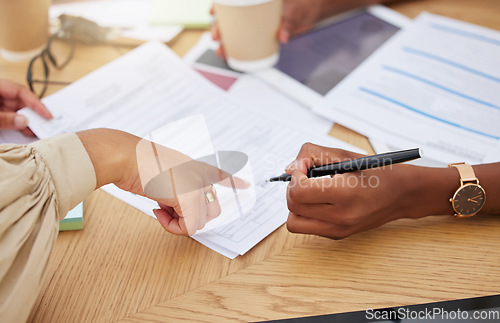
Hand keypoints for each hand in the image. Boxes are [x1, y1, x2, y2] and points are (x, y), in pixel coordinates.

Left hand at [0, 79, 51, 134]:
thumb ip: (4, 118)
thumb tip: (23, 121)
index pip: (21, 91)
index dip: (36, 103)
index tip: (47, 114)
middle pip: (20, 100)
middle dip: (33, 113)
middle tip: (46, 122)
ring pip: (16, 109)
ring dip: (27, 119)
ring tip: (36, 129)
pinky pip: (9, 114)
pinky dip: (18, 122)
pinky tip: (25, 129)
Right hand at [77, 129, 248, 235]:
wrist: (126, 156)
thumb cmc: (135, 162)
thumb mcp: (160, 173)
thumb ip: (174, 188)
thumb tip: (173, 207)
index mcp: (194, 165)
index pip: (220, 173)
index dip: (233, 181)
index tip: (246, 185)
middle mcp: (199, 175)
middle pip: (210, 209)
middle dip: (189, 216)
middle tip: (165, 208)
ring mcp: (196, 186)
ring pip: (201, 221)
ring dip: (179, 222)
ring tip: (160, 208)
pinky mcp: (190, 198)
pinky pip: (190, 227)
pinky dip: (173, 227)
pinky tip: (157, 210)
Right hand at [211, 0, 384, 57]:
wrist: (311, 12)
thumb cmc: (301, 6)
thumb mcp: (294, 14)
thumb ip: (288, 24)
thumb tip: (283, 36)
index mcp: (255, 3)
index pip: (232, 2)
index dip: (218, 7)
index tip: (212, 13)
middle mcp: (252, 12)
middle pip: (228, 19)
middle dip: (218, 28)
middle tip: (217, 37)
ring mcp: (254, 24)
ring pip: (233, 32)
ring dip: (224, 42)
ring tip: (221, 51)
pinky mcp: (259, 34)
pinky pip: (244, 41)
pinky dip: (236, 48)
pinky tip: (230, 54)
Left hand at [285, 143, 456, 238]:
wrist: (403, 194)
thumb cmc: (376, 172)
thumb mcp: (344, 156)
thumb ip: (312, 156)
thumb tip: (288, 169)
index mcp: (345, 194)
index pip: (299, 192)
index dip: (296, 176)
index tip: (304, 166)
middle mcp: (341, 217)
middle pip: (293, 206)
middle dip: (292, 188)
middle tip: (305, 176)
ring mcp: (339, 230)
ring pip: (295, 222)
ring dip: (296, 204)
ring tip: (310, 191)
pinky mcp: (338, 236)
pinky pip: (307, 226)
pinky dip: (306, 213)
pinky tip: (320, 200)